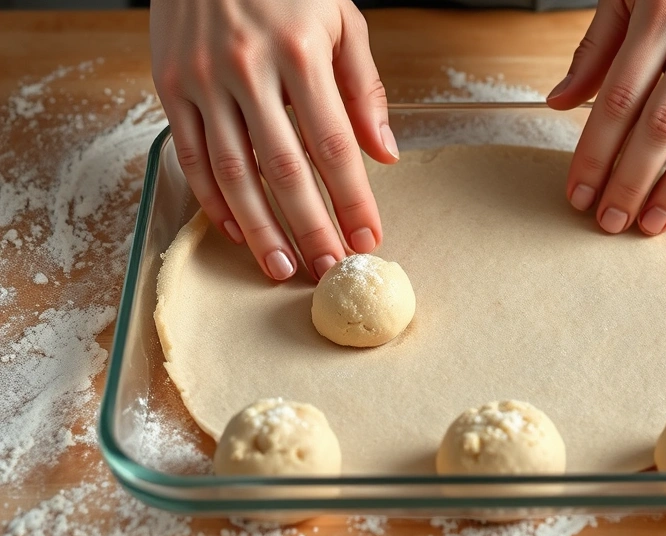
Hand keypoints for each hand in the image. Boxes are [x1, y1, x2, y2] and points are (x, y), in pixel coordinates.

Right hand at [151, 0, 397, 281]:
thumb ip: (365, 89)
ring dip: (259, 228)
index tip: (368, 239)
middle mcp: (248, 69)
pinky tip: (237, 230)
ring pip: (233, 172)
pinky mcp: (169, 86)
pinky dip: (213, 199)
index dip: (353, 199)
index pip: (333, 144)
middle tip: (328, 270)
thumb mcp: (341, 20)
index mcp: (300, 53)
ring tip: (282, 267)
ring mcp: (202, 80)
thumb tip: (385, 154)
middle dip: (310, 227)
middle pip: (284, 168)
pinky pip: (191, 155)